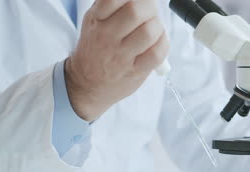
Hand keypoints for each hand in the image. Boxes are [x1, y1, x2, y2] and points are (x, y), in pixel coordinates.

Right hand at [65, 0, 168, 121]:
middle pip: (135, 11)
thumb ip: (110, 5)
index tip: (139, 0)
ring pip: (149, 32)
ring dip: (157, 26)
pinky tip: (158, 42)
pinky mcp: (135, 71)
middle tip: (150, 11)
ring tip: (153, 28)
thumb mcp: (93, 23)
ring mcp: (121, 56)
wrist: (86, 84)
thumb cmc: (95, 50)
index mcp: (96, 20)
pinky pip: (156, 54)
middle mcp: (107, 37)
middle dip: (149, 7)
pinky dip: (163, 43)